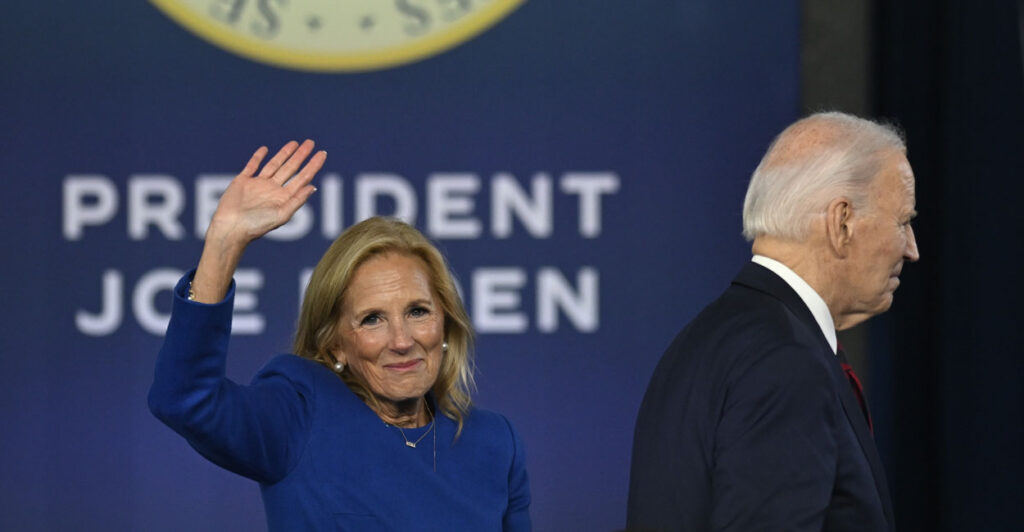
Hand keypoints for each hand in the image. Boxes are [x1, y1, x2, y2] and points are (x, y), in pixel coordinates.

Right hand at [207, 139, 325, 246]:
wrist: (231, 228)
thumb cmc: (257, 225)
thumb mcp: (281, 215)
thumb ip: (297, 200)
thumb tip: (313, 187)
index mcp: (284, 198)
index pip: (303, 178)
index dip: (313, 165)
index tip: (322, 153)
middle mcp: (273, 190)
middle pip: (291, 168)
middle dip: (301, 155)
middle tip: (311, 142)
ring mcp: (258, 185)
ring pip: (274, 165)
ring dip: (284, 154)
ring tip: (295, 143)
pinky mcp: (242, 181)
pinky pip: (252, 166)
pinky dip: (258, 157)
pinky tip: (265, 149)